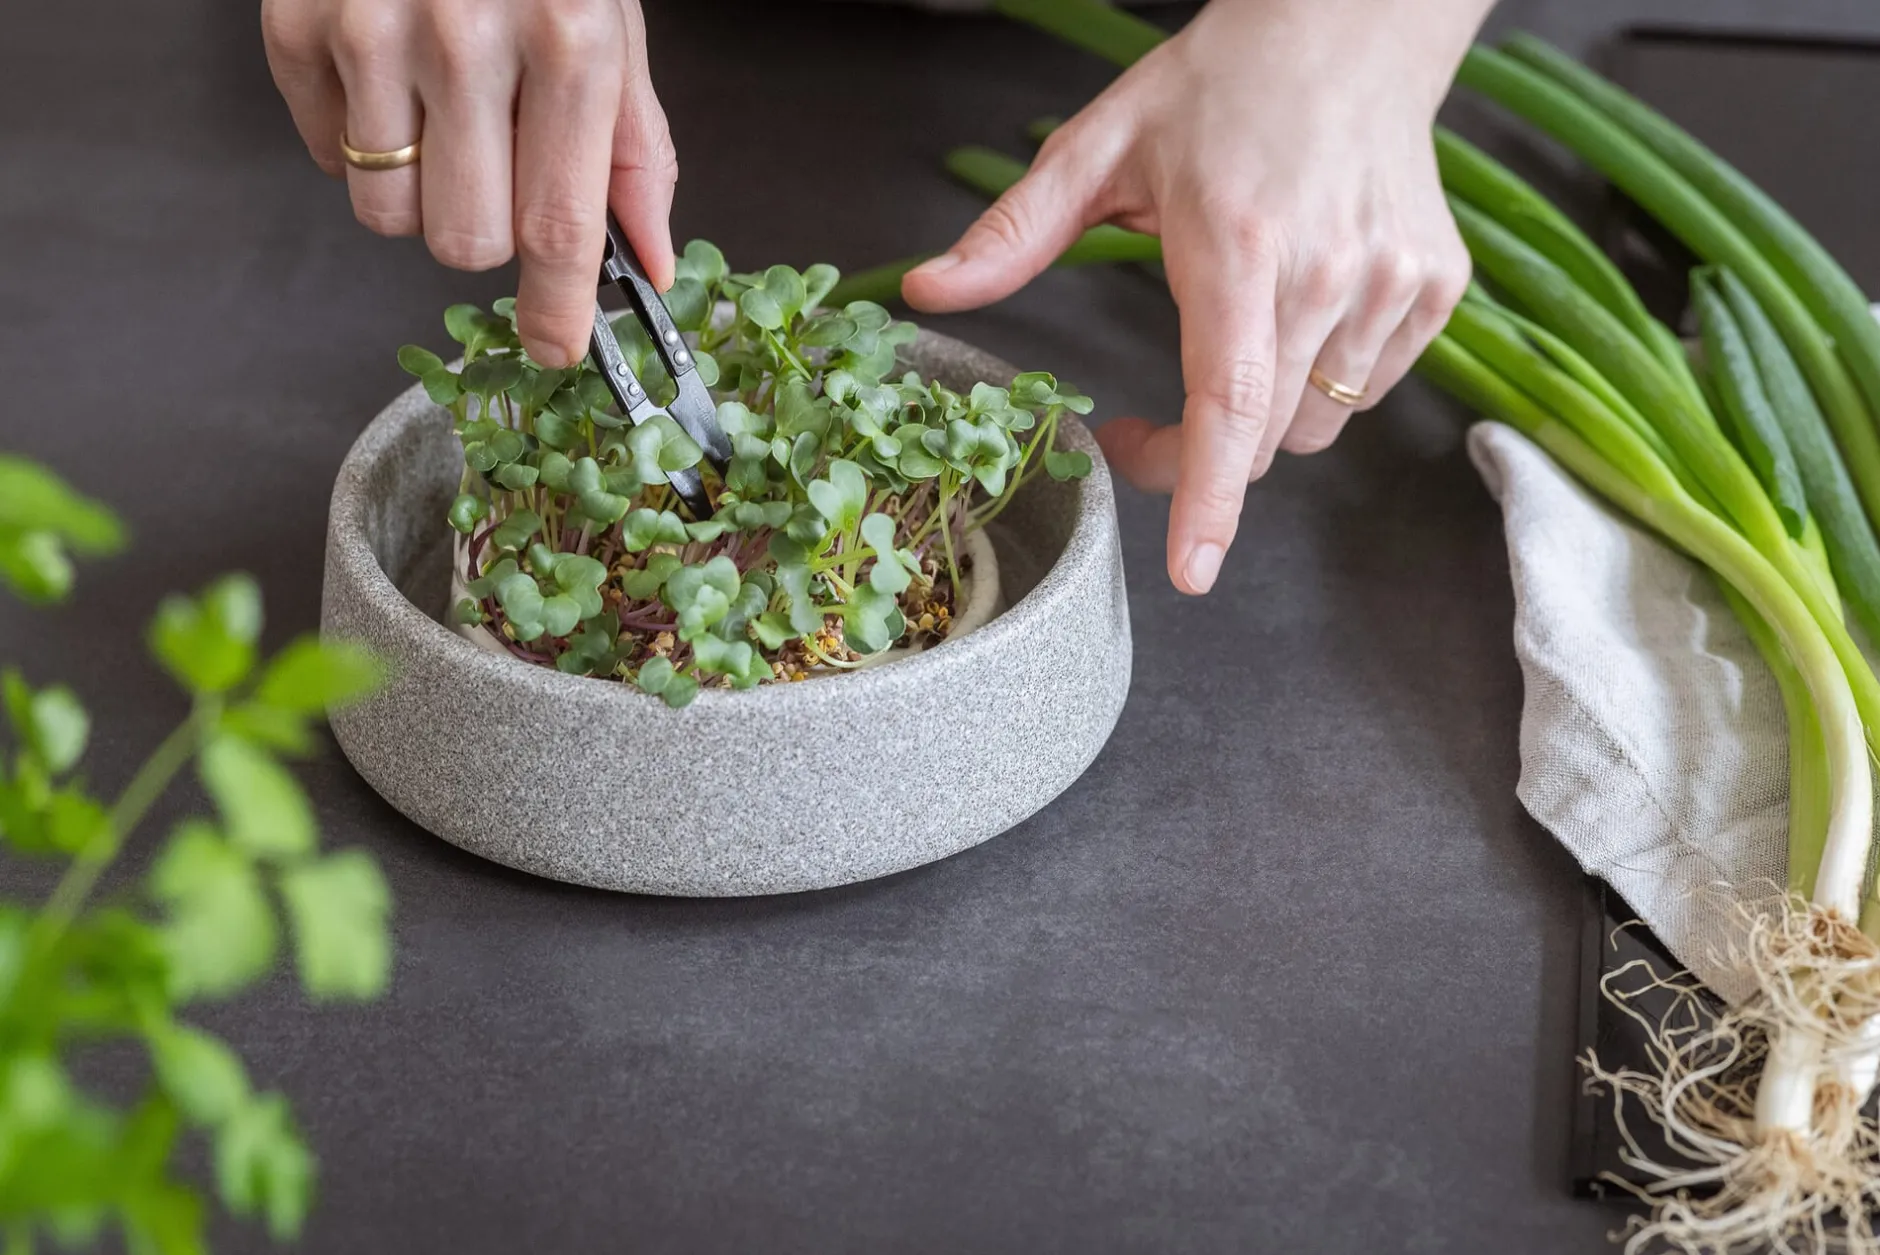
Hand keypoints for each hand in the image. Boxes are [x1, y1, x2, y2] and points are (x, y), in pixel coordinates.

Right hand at [261, 0, 676, 366]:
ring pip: (386, 215)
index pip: (560, 224)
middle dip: (484, 233)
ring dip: (420, 192)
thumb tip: (650, 261)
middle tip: (495, 170)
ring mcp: (371, 30)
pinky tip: (389, 81)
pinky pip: (327, 158)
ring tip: (441, 116)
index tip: (555, 350)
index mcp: (567, 44)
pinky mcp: (298, 23)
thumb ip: (634, 151)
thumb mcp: (610, 26)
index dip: (557, 309)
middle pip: (463, 241)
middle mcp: (466, 40)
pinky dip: (359, 142)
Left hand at [902, 0, 1485, 593]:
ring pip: (1316, 425)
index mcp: (1239, 245)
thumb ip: (1011, 233)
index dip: (1207, 497)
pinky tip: (1299, 308)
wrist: (1351, 26)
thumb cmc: (1223, 84)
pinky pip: (1365, 388)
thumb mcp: (1099, 145)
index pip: (1229, 401)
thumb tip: (925, 290)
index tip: (1193, 570)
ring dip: (1261, 415)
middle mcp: (1328, 272)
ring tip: (1235, 328)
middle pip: (1262, 438)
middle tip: (1143, 424)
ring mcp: (1393, 284)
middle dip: (1195, 457)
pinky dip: (1322, 379)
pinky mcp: (1436, 289)